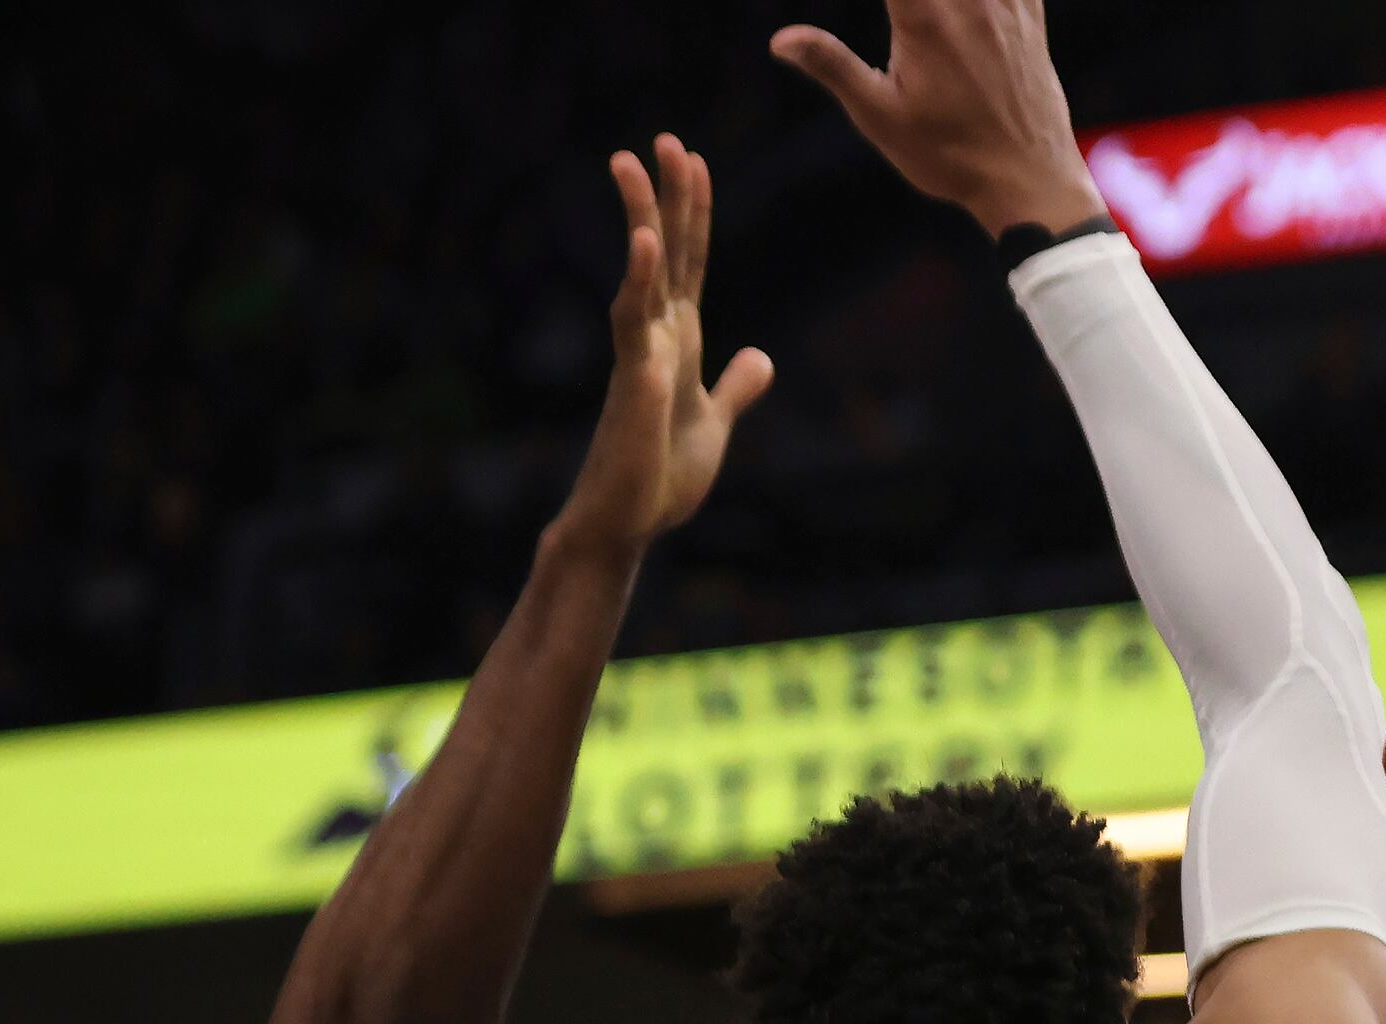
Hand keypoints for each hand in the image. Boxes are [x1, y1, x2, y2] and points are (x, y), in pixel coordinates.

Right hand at [550, 139, 774, 557]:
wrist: (626, 524)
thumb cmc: (659, 477)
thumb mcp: (714, 424)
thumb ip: (735, 388)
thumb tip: (760, 357)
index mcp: (678, 340)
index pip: (688, 262)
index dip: (694, 213)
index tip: (693, 161)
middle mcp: (655, 336)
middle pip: (664, 251)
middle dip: (666, 195)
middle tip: (664, 138)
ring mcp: (640, 354)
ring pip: (641, 271)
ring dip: (639, 217)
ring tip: (632, 165)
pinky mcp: (633, 381)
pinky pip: (634, 322)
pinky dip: (638, 281)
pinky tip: (643, 243)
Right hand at [771, 0, 1104, 233]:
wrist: (1027, 180)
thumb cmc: (948, 155)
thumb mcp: (880, 117)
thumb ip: (831, 67)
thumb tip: (781, 39)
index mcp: (924, 17)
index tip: (888, 11)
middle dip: (907, 0)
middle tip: (898, 13)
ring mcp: (1005, 2)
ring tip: (919, 11)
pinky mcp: (1029, 14)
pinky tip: (967, 9)